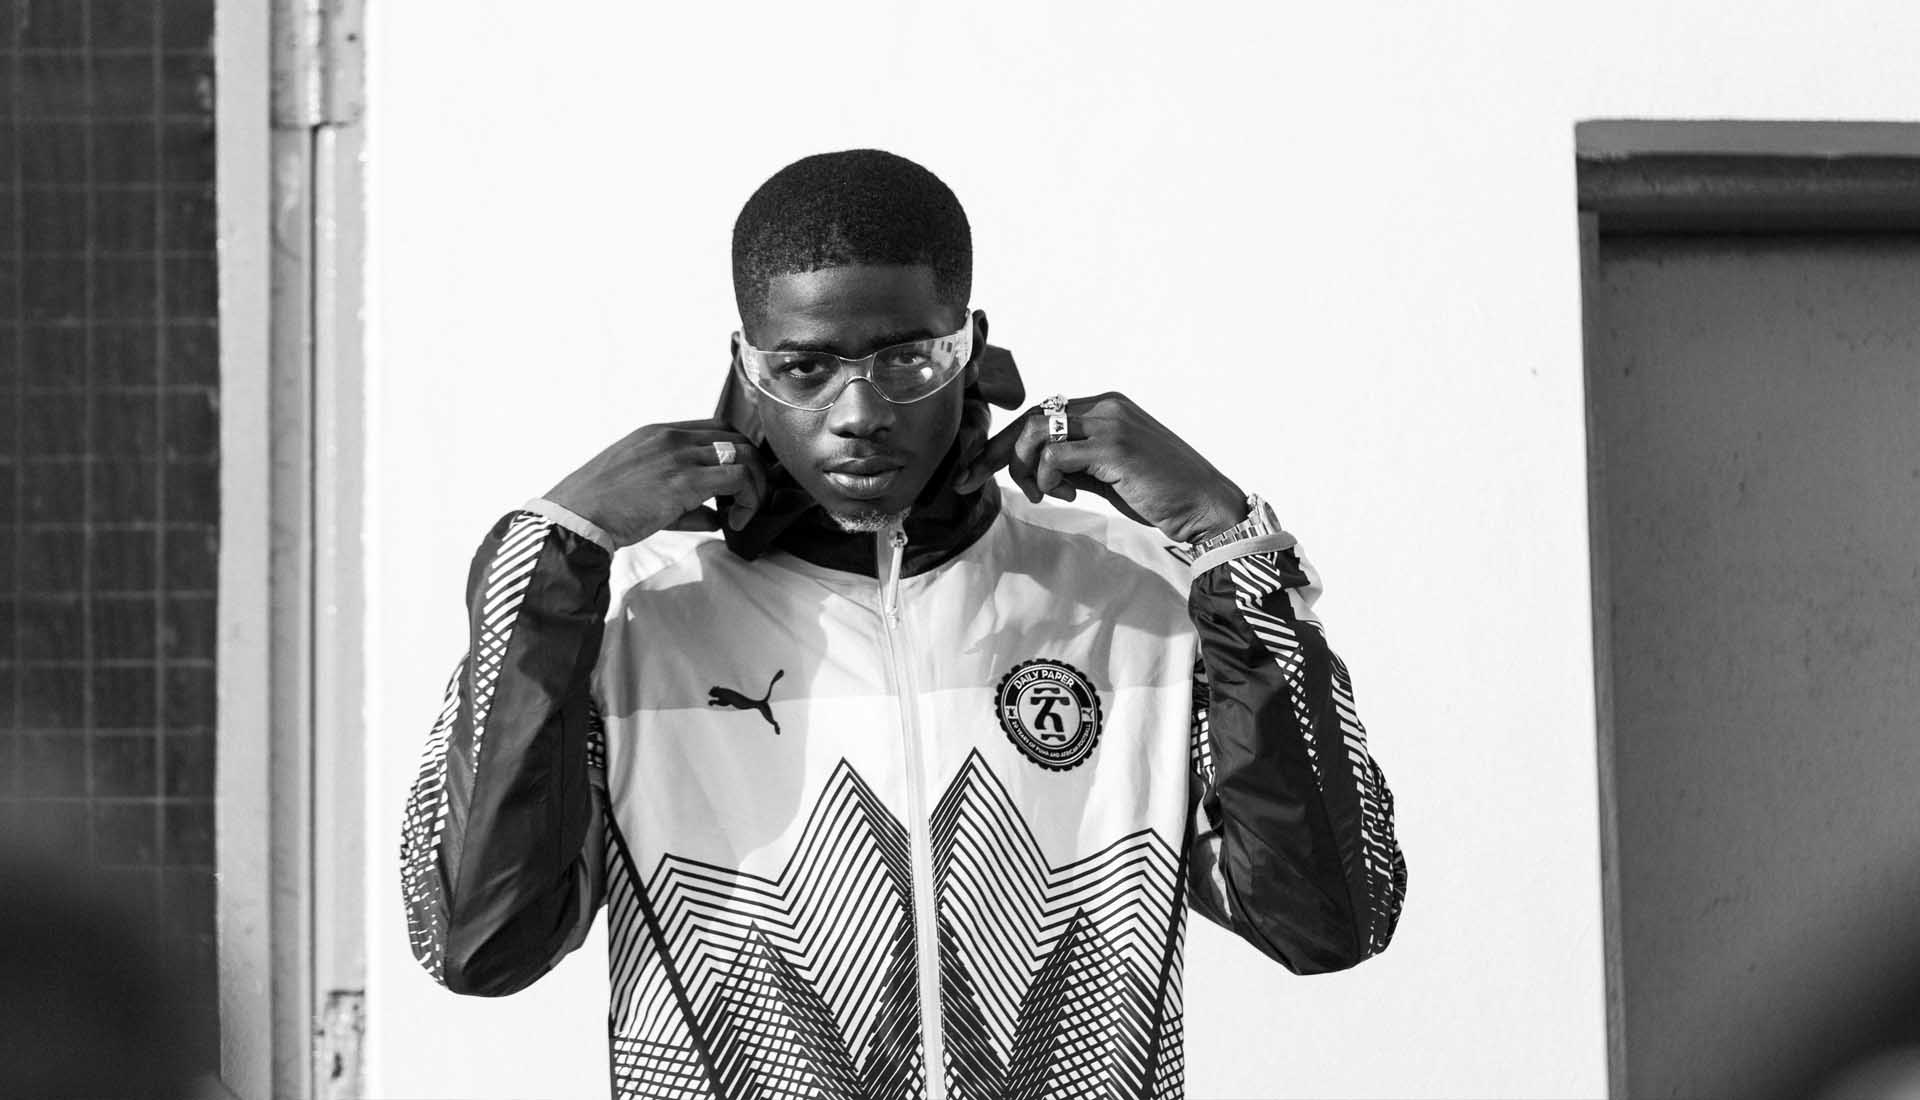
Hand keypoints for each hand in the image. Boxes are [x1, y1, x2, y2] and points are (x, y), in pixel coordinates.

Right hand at [544, 418, 767, 547]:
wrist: (576, 518)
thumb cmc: (600, 510)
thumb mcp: (641, 492)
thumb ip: (681, 500)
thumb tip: (715, 517)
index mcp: (657, 434)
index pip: (716, 429)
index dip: (736, 453)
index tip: (740, 482)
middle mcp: (671, 437)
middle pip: (736, 438)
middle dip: (753, 469)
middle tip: (751, 499)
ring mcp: (679, 455)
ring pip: (744, 456)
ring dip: (756, 486)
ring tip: (747, 512)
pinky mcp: (685, 480)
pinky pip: (738, 479)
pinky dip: (748, 500)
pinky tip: (736, 522)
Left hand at [951, 392, 1247, 543]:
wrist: (1204, 506)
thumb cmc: (1161, 495)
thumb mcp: (1108, 475)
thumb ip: (1075, 464)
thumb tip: (1036, 470)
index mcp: (1104, 407)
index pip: (1039, 416)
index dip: (1000, 443)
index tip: (971, 470)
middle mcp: (1105, 406)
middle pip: (1028, 418)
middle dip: (993, 452)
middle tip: (972, 480)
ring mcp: (1109, 422)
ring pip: (1035, 432)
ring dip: (1024, 468)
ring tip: (1044, 494)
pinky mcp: (1112, 445)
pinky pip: (1054, 454)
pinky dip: (1046, 476)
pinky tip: (1063, 494)